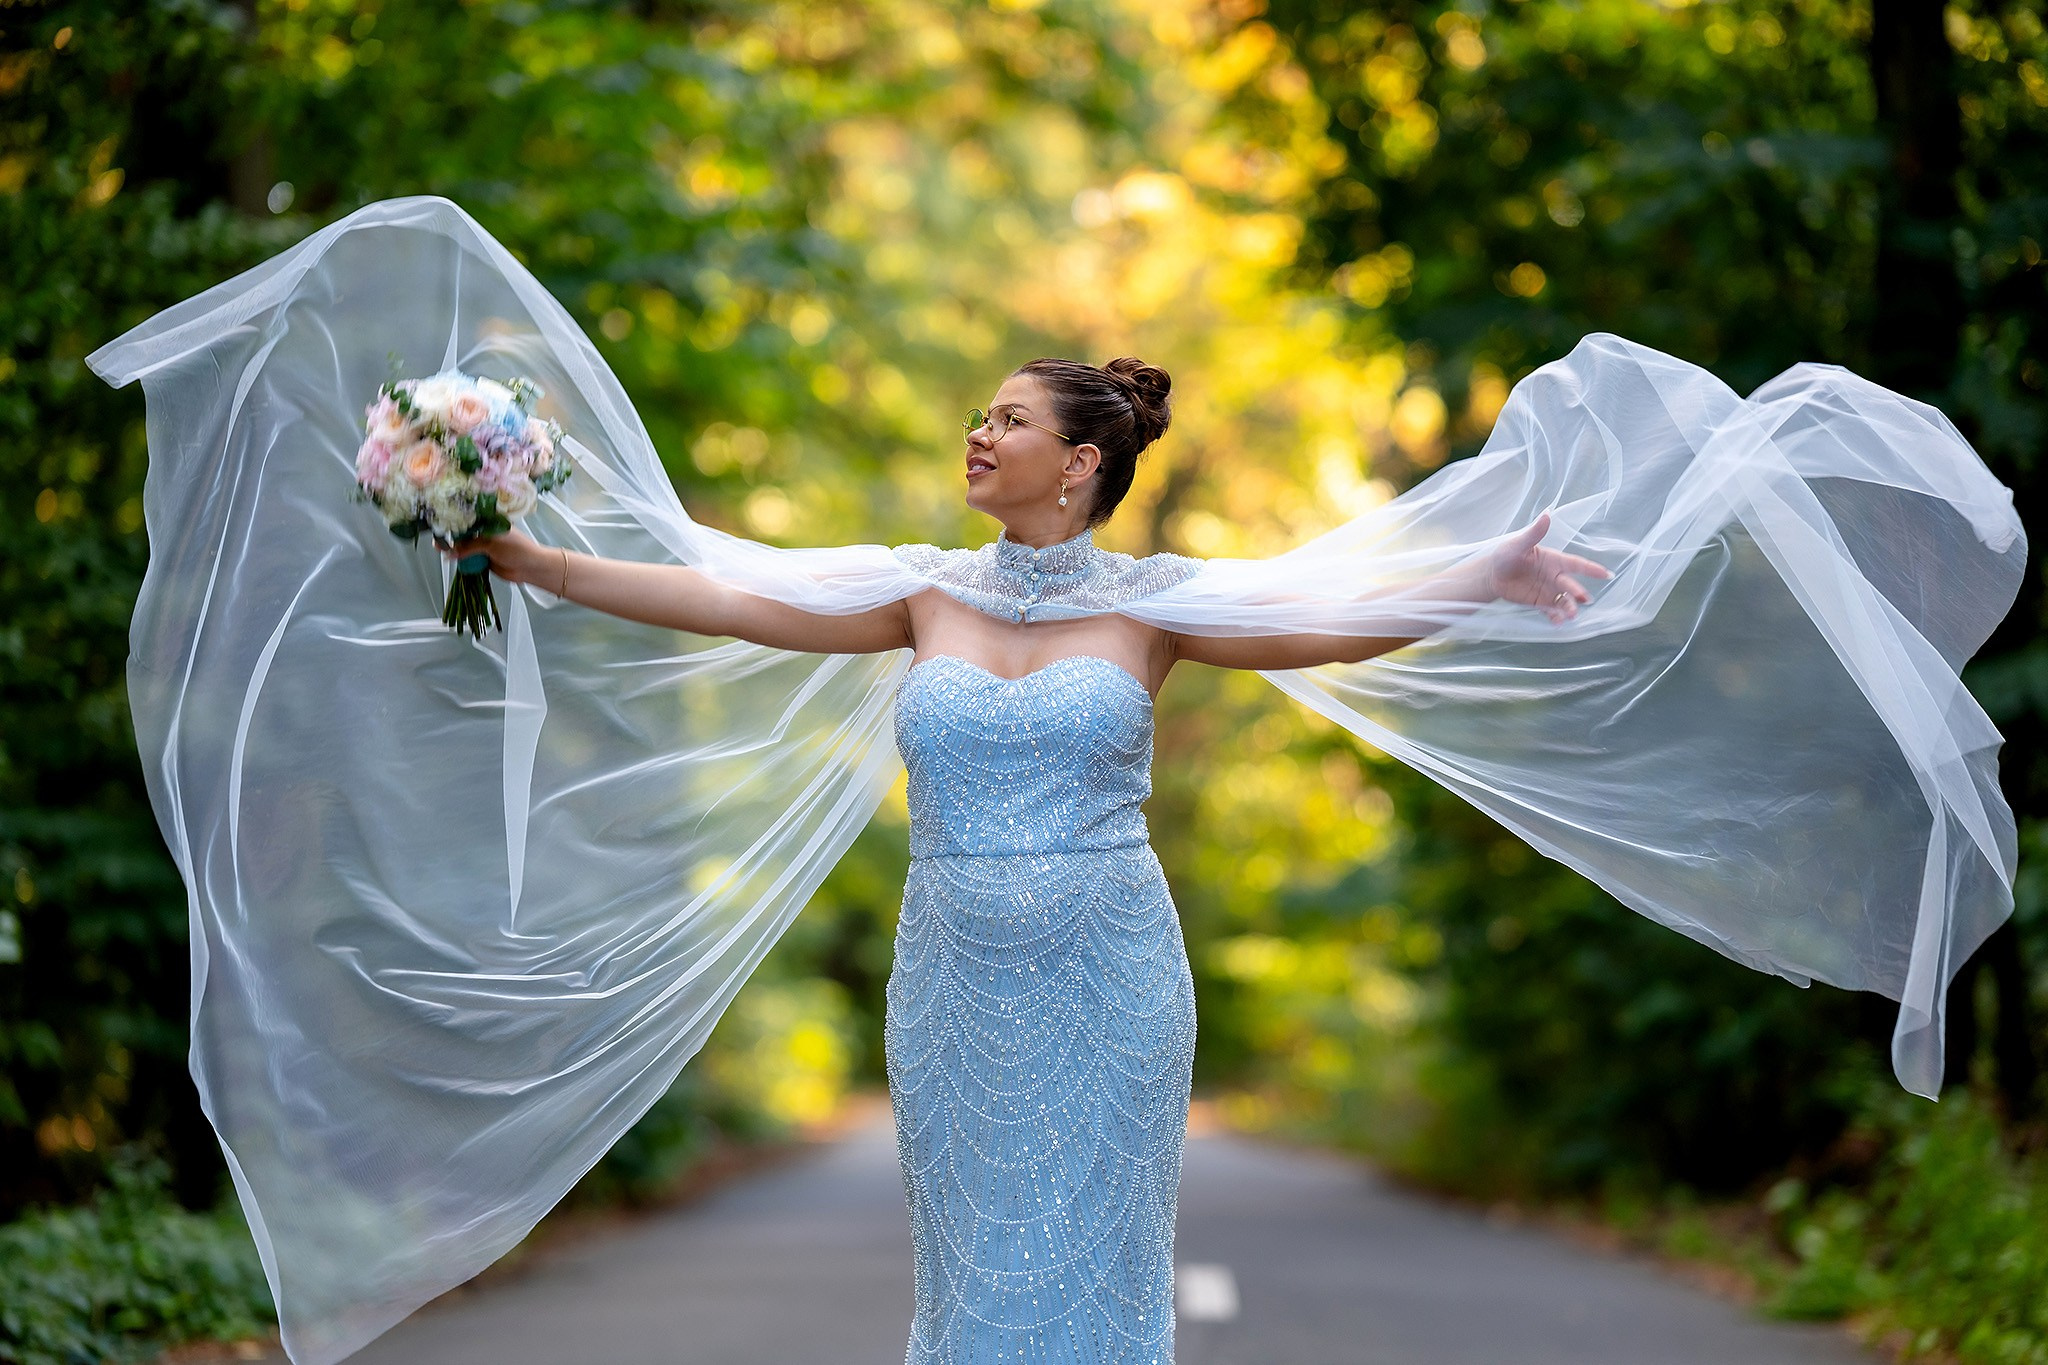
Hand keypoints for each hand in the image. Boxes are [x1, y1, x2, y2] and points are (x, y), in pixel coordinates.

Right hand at [438, 525, 558, 589]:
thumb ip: (471, 546)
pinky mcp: (484, 559)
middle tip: (438, 542)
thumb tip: (451, 550)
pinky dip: (460, 559)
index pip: (469, 520)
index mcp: (490, 523)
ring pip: (465, 547)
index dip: (455, 523)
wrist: (531, 568)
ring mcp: (484, 547)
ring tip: (440, 550)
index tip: (441, 525)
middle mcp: (485, 533)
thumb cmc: (517, 550)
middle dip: (452, 538)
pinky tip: (450, 558)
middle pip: (464, 535)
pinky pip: (469, 559)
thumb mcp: (492, 544)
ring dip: (454, 550)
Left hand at [1484, 511, 1612, 623]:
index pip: (1576, 564)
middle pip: (1570, 585)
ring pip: (1563, 600)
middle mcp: (1554, 576)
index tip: (1606, 574)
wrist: (1492, 575)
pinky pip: (1550, 611)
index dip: (1591, 569)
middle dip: (1578, 593)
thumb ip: (1534, 533)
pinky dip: (1555, 617)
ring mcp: (1548, 591)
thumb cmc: (1506, 555)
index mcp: (1554, 560)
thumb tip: (1546, 514)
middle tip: (1584, 600)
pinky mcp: (1540, 603)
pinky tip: (1557, 623)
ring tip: (1570, 615)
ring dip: (1568, 608)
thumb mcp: (1518, 544)